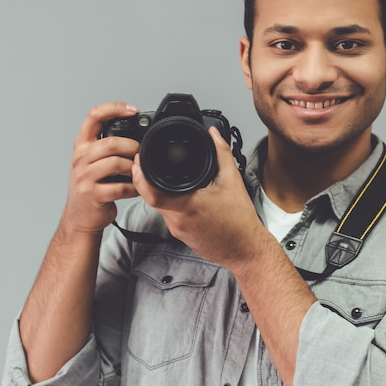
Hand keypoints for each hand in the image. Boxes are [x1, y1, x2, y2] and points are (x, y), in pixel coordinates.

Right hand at [61, 102, 140, 234]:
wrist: (81, 215)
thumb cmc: (91, 185)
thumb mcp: (92, 160)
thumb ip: (107, 144)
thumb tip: (139, 132)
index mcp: (82, 145)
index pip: (94, 116)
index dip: (114, 109)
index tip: (133, 110)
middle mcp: (80, 158)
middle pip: (111, 143)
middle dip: (132, 147)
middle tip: (140, 154)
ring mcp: (84, 177)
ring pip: (116, 163)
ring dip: (133, 168)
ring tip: (138, 172)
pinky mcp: (93, 195)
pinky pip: (120, 187)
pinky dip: (133, 188)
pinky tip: (136, 188)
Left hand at [132, 127, 269, 265]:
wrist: (245, 250)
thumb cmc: (240, 222)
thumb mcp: (233, 181)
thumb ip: (221, 154)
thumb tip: (214, 135)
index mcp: (187, 206)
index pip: (152, 193)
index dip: (141, 176)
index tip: (139, 161)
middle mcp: (178, 221)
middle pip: (151, 197)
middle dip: (148, 179)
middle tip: (148, 162)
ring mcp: (178, 230)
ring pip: (160, 207)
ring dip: (160, 191)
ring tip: (169, 177)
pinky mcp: (181, 236)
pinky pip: (169, 215)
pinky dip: (171, 203)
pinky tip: (183, 196)